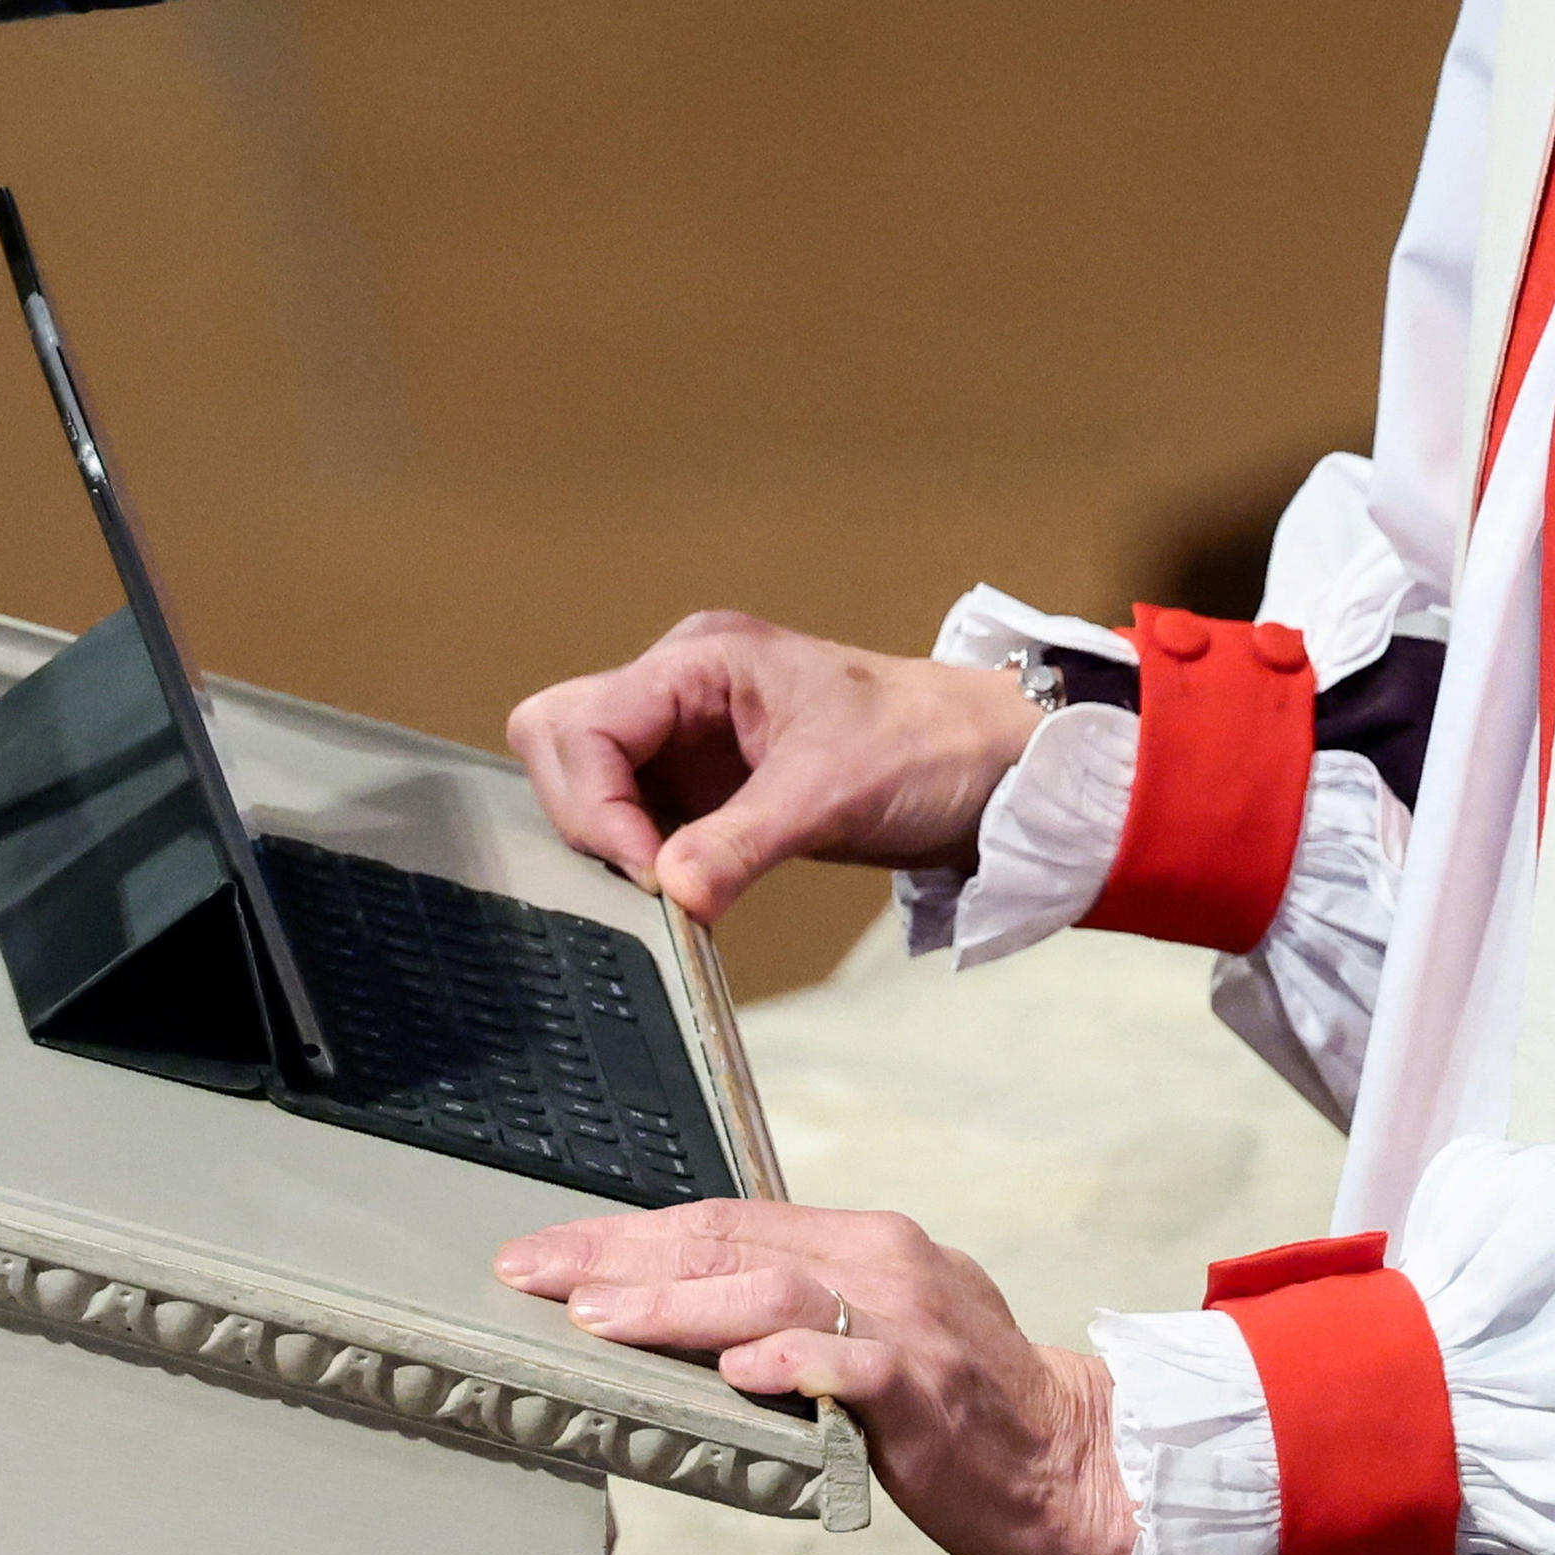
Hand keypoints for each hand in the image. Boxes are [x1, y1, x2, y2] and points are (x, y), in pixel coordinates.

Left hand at [496, 1200, 1133, 1554]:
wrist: (1075, 1458)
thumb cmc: (966, 1405)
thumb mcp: (880, 1326)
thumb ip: (800, 1308)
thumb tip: (689, 1313)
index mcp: (864, 1242)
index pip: (724, 1221)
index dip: (628, 1235)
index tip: (546, 1253)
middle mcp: (882, 1263)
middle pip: (730, 1244)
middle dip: (619, 1258)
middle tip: (531, 1272)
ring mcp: (907, 1323)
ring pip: (773, 1294)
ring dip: (676, 1305)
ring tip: (598, 1318)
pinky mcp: (929, 1390)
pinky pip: (853, 1365)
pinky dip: (792, 1361)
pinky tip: (737, 1369)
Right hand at [504, 608, 1037, 920]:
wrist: (993, 764)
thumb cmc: (928, 746)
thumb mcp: (833, 796)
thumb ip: (740, 845)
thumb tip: (668, 894)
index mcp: (702, 660)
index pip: (582, 721)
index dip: (594, 803)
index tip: (646, 870)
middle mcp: (681, 686)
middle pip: (561, 739)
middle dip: (586, 815)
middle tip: (645, 878)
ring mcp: (688, 733)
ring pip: (587, 780)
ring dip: (609, 839)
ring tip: (668, 888)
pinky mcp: (704, 781)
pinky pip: (632, 814)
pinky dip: (639, 854)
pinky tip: (681, 886)